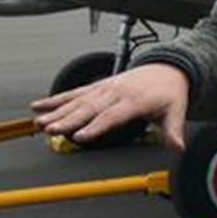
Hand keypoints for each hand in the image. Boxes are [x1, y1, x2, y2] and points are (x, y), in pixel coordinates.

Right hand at [31, 64, 189, 150]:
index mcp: (135, 100)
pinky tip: (38, 106)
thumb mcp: (175, 112)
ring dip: (56, 111)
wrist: (166, 69)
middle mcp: (116, 92)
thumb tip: (178, 148)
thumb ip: (173, 131)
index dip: (97, 126)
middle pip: (89, 108)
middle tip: (51, 130)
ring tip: (39, 122)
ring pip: (77, 100)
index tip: (81, 137)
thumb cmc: (169, 93)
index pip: (113, 115)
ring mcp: (104, 88)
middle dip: (69, 119)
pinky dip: (55, 99)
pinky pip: (73, 93)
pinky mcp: (96, 87)